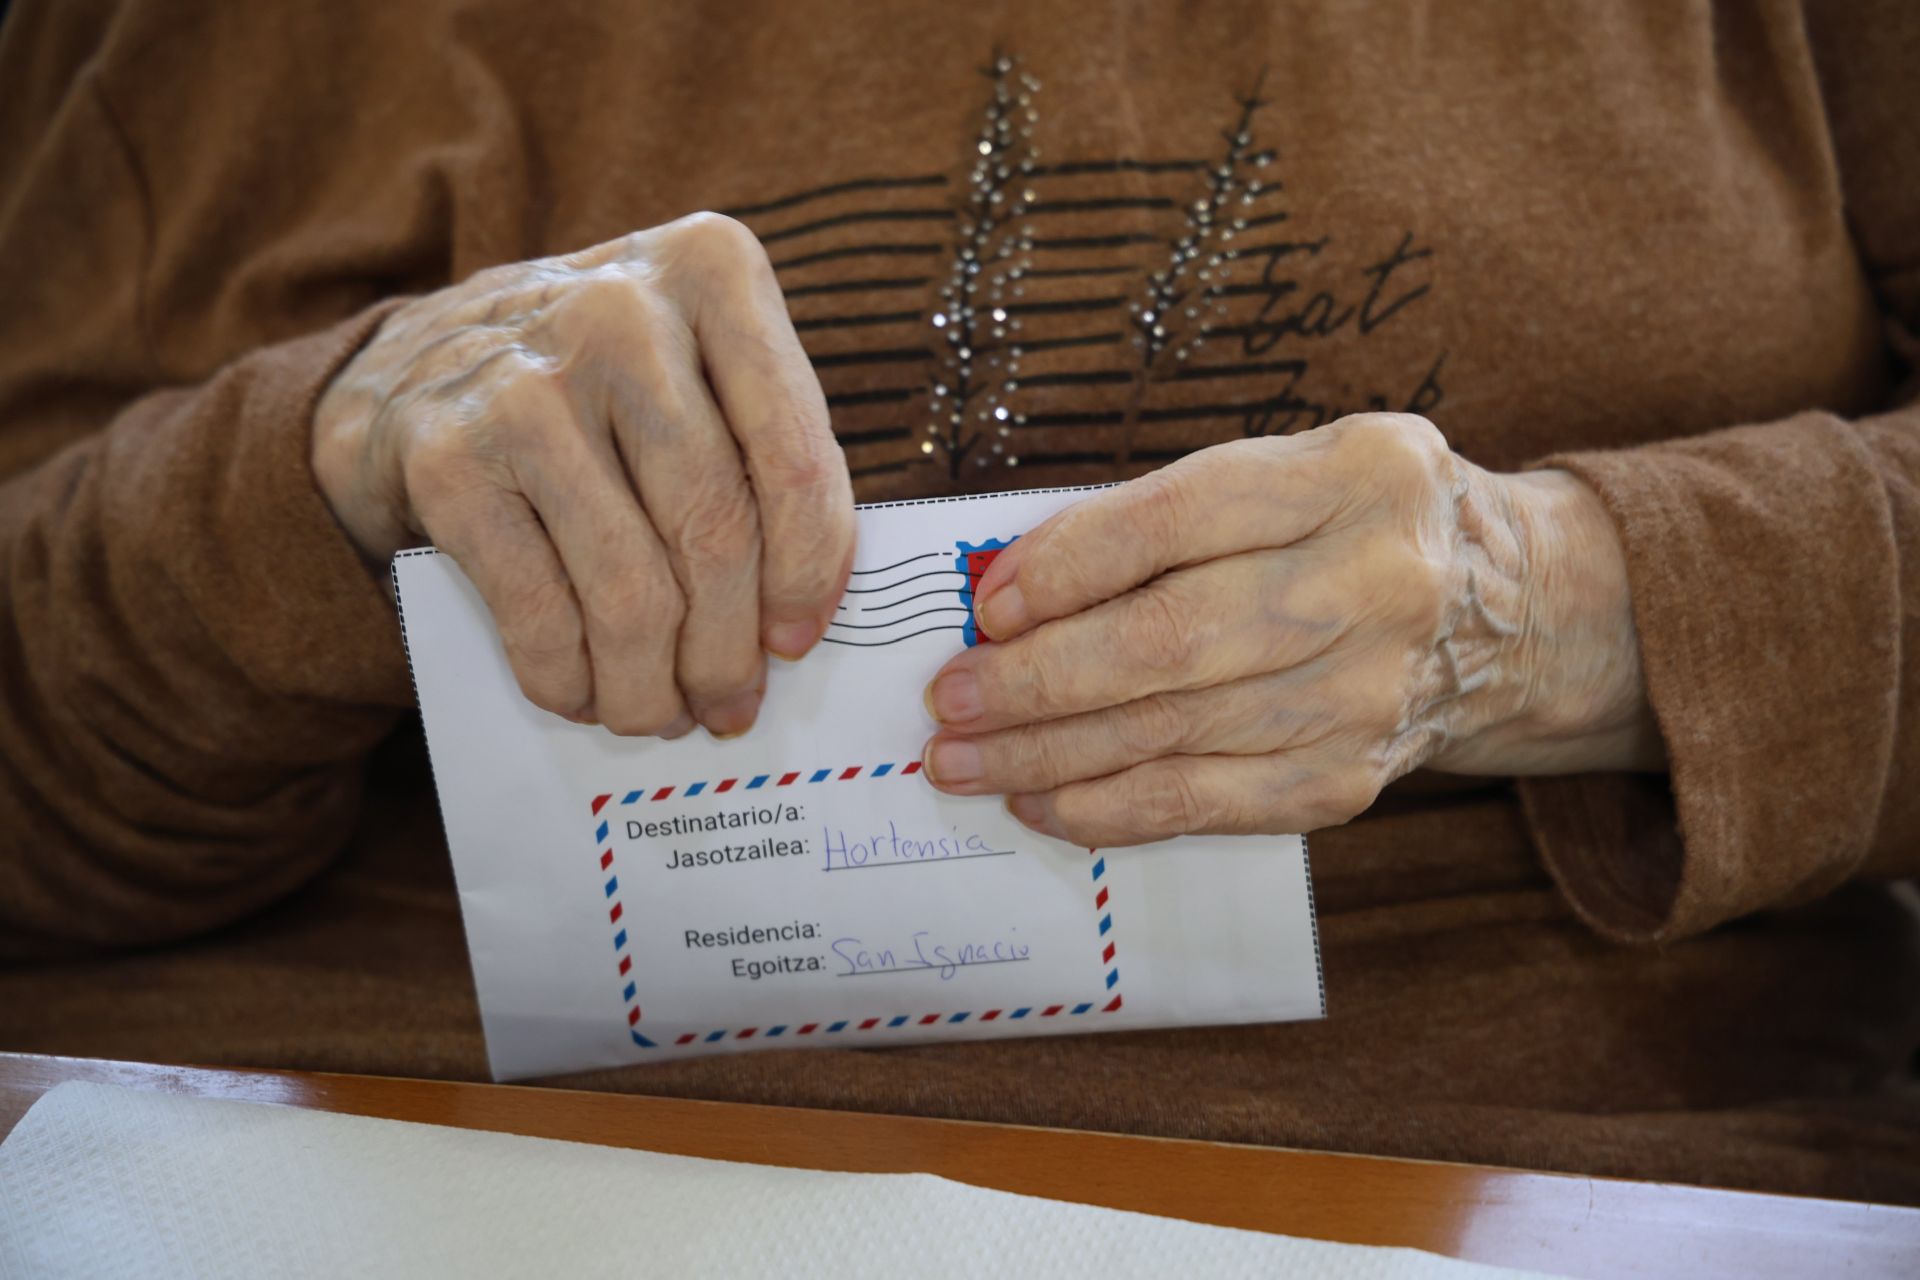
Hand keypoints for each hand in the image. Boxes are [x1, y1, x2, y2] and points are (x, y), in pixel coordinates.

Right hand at [313, 214, 853, 737]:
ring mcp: (526, 383)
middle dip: (727, 649)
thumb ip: (764, 455)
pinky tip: (581, 694)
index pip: (794, 454)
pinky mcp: (449, 458)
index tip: (798, 642)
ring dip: (650, 685)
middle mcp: (621, 311)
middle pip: (714, 531)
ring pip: (631, 589)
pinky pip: (539, 609)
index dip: (810, 572)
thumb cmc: (598, 388)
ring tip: (657, 714)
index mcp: (712, 273)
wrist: (412, 366)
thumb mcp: (697, 370)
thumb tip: (803, 619)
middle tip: (727, 704)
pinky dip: (568, 677)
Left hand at [919, 413, 1661, 845]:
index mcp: (1360, 473)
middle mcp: (1378, 581)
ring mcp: (1369, 692)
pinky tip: (1040, 802)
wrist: (1498, 611)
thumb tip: (1008, 590)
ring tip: (965, 761)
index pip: (1185, 517)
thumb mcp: (1286, 473)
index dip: (1071, 564)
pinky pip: (1205, 804)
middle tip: (950, 700)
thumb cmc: (1345, 527)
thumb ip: (1161, 516)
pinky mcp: (1351, 778)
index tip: (986, 603)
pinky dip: (1109, 807)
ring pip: (1176, 732)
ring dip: (1049, 754)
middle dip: (1038, 678)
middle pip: (1174, 640)